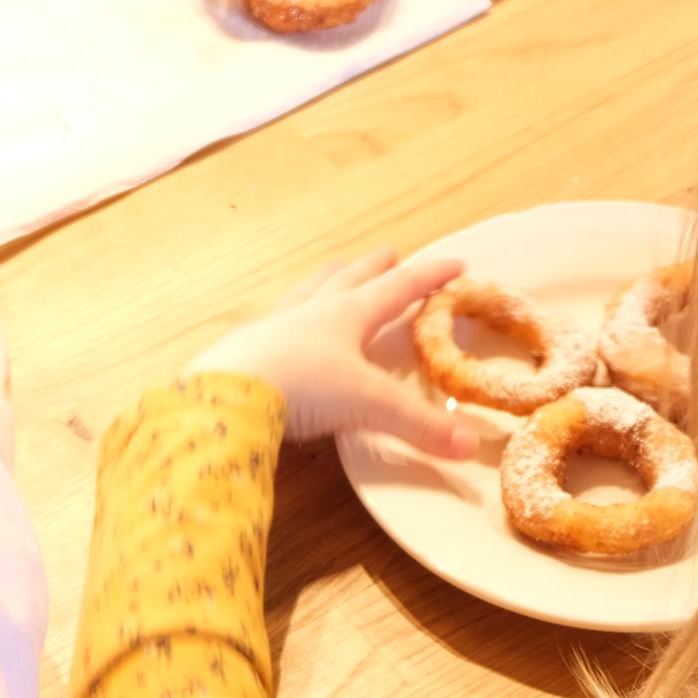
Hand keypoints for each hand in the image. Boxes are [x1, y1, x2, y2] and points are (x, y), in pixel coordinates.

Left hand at [184, 249, 480, 457]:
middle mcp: (311, 313)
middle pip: (349, 281)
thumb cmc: (302, 386)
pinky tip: (281, 322)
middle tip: (390, 252)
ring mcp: (274, 328)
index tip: (454, 262)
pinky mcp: (246, 350)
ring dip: (326, 280)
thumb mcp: (369, 405)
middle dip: (374, 268)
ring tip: (334, 270)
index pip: (398, 289)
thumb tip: (470, 445)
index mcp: (346, 314)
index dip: (429, 277)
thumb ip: (418, 425)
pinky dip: (287, 317)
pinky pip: (273, 323)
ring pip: (307, 293)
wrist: (226, 397)